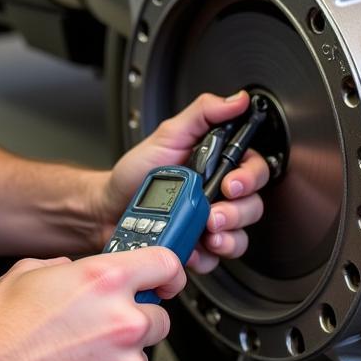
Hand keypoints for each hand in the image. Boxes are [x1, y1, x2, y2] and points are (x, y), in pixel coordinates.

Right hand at [0, 247, 183, 360]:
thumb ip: (65, 269)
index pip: (164, 265)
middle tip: (95, 335)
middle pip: (157, 320)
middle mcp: (123, 322)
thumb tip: (74, 274)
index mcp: (104, 280)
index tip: (165, 283)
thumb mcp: (26, 273)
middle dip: (133, 325)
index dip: (166, 273)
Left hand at [97, 91, 269, 272]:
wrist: (107, 207)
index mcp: (216, 165)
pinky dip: (205, 257)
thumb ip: (203, 114)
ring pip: (240, 236)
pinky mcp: (198, 247)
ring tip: (206, 234)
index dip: (250, 178)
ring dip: (227, 238)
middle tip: (214, 215)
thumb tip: (237, 100)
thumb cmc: (136, 171)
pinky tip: (190, 248)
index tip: (231, 184)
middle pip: (252, 206)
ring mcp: (210, 223)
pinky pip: (216, 260)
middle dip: (237, 213)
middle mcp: (218, 194)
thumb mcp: (168, 134)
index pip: (253, 169)